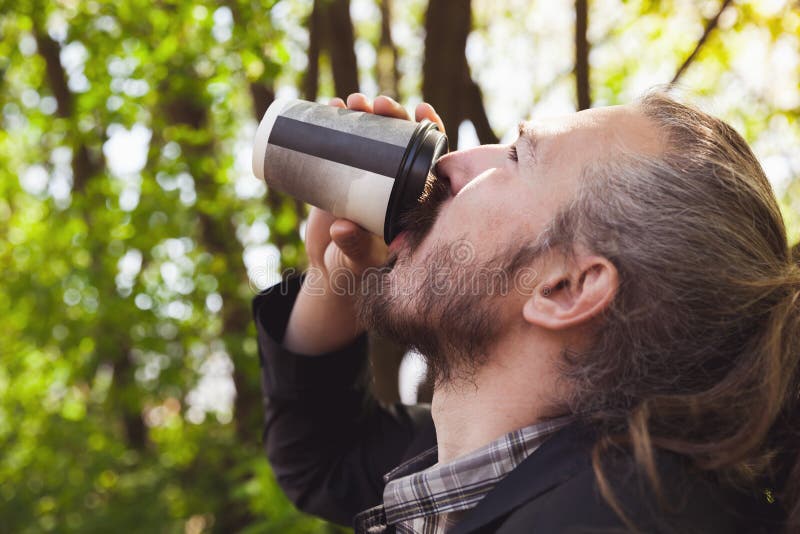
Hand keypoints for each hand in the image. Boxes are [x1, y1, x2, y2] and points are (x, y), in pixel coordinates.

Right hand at [304, 93, 445, 281]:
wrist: (328, 271)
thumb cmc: (352, 268)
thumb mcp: (357, 259)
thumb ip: (355, 245)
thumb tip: (342, 226)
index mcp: (410, 196)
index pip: (429, 157)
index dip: (430, 130)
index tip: (422, 111)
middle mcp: (392, 181)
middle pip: (399, 139)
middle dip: (392, 115)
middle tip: (377, 105)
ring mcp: (367, 176)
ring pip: (371, 135)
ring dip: (365, 113)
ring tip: (351, 102)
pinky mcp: (340, 174)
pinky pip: (342, 141)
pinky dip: (336, 121)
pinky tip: (330, 105)